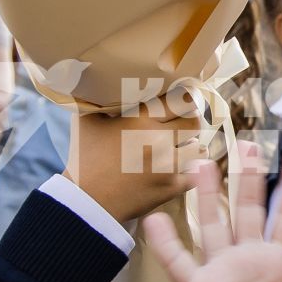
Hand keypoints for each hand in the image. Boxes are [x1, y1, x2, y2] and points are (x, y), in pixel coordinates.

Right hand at [67, 99, 201, 223]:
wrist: (86, 201)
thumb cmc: (84, 158)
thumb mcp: (87, 120)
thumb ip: (100, 99)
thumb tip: (104, 79)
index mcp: (140, 120)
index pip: (181, 100)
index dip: (184, 99)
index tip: (183, 100)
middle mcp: (158, 140)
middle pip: (195, 122)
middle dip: (190, 121)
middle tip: (183, 124)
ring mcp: (167, 166)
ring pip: (198, 147)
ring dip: (190, 146)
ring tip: (181, 146)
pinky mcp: (171, 187)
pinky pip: (194, 173)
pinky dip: (189, 169)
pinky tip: (179, 167)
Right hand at [142, 147, 281, 281]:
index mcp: (279, 264)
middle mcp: (250, 260)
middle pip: (248, 210)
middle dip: (248, 179)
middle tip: (247, 145)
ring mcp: (222, 272)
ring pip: (213, 224)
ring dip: (207, 196)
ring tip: (200, 164)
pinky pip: (179, 263)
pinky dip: (166, 244)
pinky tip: (156, 219)